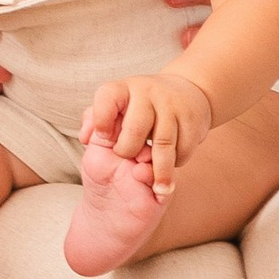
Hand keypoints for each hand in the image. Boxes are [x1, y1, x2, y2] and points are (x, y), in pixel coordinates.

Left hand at [83, 69, 213, 195]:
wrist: (186, 94)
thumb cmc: (140, 109)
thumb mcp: (116, 108)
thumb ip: (94, 122)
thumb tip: (85, 137)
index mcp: (123, 89)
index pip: (107, 98)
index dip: (101, 120)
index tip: (103, 137)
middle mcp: (147, 93)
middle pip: (135, 128)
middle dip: (128, 150)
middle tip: (128, 158)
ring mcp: (172, 105)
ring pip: (163, 144)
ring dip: (160, 171)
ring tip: (158, 189)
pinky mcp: (193, 120)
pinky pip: (183, 148)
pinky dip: (177, 162)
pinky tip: (171, 163)